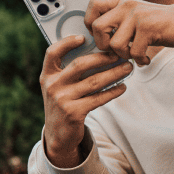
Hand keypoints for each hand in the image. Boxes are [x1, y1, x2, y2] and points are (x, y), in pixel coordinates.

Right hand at [40, 35, 131, 168]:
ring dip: (113, 73)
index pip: (51, 53)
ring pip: (93, 82)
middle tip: (118, 54)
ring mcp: (62, 100)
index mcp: (46, 76)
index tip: (83, 38)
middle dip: (102, 57)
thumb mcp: (58, 87)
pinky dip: (113, 92)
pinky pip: (98, 98)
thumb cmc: (63, 103)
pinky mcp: (74, 113)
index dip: (66, 43)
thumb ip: (68, 71)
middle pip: (80, 65)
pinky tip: (122, 87)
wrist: (57, 135)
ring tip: (127, 68)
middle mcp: (52, 86)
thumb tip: (98, 52)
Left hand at [85, 0, 173, 64]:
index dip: (90, 24)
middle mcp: (126, 5)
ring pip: (114, 44)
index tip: (104, 36)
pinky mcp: (149, 27)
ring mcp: (137, 15)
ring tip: (135, 54)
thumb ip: (117, 22)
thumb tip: (96, 41)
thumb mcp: (134, 17)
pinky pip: (133, 52)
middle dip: (104, 45)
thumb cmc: (158, 23)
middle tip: (118, 50)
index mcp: (120, 2)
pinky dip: (139, 60)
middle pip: (97, 28)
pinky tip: (145, 57)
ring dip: (124, 55)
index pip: (92, 6)